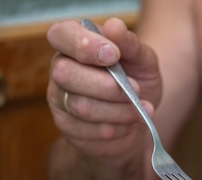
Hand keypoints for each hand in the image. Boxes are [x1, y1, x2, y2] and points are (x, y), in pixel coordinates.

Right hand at [46, 18, 161, 157]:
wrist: (139, 117)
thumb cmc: (136, 81)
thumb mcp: (142, 60)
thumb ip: (129, 44)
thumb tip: (115, 27)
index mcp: (73, 42)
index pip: (61, 35)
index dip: (84, 45)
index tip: (113, 55)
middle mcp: (60, 69)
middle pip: (65, 74)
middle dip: (106, 85)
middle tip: (136, 88)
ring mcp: (60, 100)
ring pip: (81, 106)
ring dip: (118, 110)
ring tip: (141, 108)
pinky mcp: (68, 127)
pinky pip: (88, 131)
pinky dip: (116, 128)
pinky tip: (130, 124)